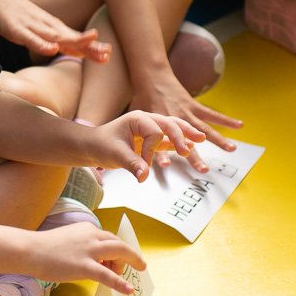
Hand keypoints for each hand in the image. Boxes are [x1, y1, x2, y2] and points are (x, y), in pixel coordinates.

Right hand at [0, 0, 110, 61]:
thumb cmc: (20, 17)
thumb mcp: (40, 31)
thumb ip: (56, 41)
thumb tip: (73, 50)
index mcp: (54, 30)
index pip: (77, 41)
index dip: (91, 49)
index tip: (107, 55)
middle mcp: (49, 28)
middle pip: (72, 39)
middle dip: (89, 46)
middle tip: (107, 53)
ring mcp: (35, 28)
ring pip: (57, 37)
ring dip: (73, 40)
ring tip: (90, 41)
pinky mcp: (19, 31)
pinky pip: (32, 39)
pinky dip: (43, 44)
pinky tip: (52, 49)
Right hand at [29, 222, 144, 294]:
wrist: (30, 250)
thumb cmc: (44, 246)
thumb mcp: (69, 239)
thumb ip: (83, 245)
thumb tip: (93, 260)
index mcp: (87, 228)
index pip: (109, 237)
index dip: (115, 250)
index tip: (115, 261)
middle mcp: (91, 235)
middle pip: (118, 243)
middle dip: (127, 256)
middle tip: (130, 268)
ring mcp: (89, 250)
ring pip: (118, 252)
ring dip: (128, 263)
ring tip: (131, 276)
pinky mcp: (84, 266)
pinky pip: (107, 275)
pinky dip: (120, 282)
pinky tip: (128, 289)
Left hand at [90, 110, 206, 182]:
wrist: (93, 146)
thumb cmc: (102, 145)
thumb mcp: (115, 154)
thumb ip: (132, 164)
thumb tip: (144, 176)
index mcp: (137, 118)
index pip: (155, 132)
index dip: (152, 150)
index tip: (143, 163)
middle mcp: (146, 120)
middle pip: (169, 124)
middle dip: (181, 134)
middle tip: (191, 146)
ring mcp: (151, 129)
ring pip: (172, 128)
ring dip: (186, 134)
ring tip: (202, 138)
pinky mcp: (152, 140)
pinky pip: (169, 140)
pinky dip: (179, 143)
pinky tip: (191, 147)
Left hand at [128, 68, 242, 172]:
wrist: (152, 77)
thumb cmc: (143, 99)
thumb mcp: (136, 117)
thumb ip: (137, 137)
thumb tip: (131, 157)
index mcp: (158, 124)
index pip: (158, 142)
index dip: (161, 153)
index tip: (165, 166)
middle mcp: (174, 120)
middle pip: (186, 141)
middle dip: (194, 156)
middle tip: (203, 170)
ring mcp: (187, 113)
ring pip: (204, 128)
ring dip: (219, 139)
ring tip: (232, 149)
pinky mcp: (194, 106)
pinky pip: (212, 114)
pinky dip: (226, 120)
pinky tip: (240, 125)